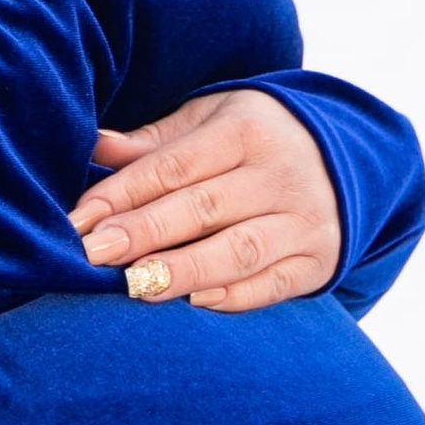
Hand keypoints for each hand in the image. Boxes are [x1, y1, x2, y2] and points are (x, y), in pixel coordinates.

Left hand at [68, 88, 341, 312]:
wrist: (346, 160)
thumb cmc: (254, 140)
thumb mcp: (210, 122)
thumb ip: (154, 143)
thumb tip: (95, 148)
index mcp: (246, 130)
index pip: (175, 166)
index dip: (123, 193)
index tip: (79, 221)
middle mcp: (279, 174)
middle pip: (203, 207)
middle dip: (144, 233)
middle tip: (94, 255)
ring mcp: (304, 220)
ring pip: (239, 250)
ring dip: (185, 269)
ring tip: (136, 285)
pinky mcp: (318, 260)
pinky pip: (274, 283)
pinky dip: (235, 296)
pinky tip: (194, 302)